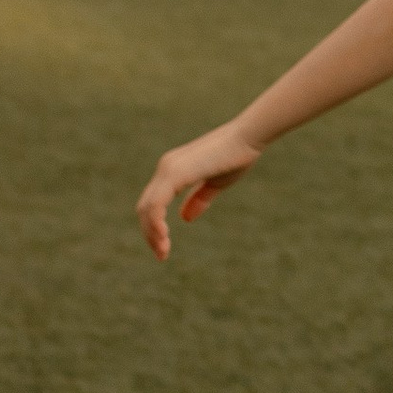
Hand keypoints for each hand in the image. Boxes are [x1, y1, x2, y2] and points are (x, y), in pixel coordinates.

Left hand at [136, 121, 265, 259]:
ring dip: (152, 232)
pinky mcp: (175, 173)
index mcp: (173, 170)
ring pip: (147, 207)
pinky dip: (156, 222)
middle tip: (162, 255)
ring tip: (162, 251)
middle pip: (145, 207)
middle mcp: (166, 167)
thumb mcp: (215, 184)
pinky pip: (156, 203)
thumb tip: (185, 218)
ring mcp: (168, 169)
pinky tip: (164, 237)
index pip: (153, 203)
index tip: (164, 248)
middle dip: (150, 234)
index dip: (155, 226)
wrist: (248, 137)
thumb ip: (199, 199)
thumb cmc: (237, 156)